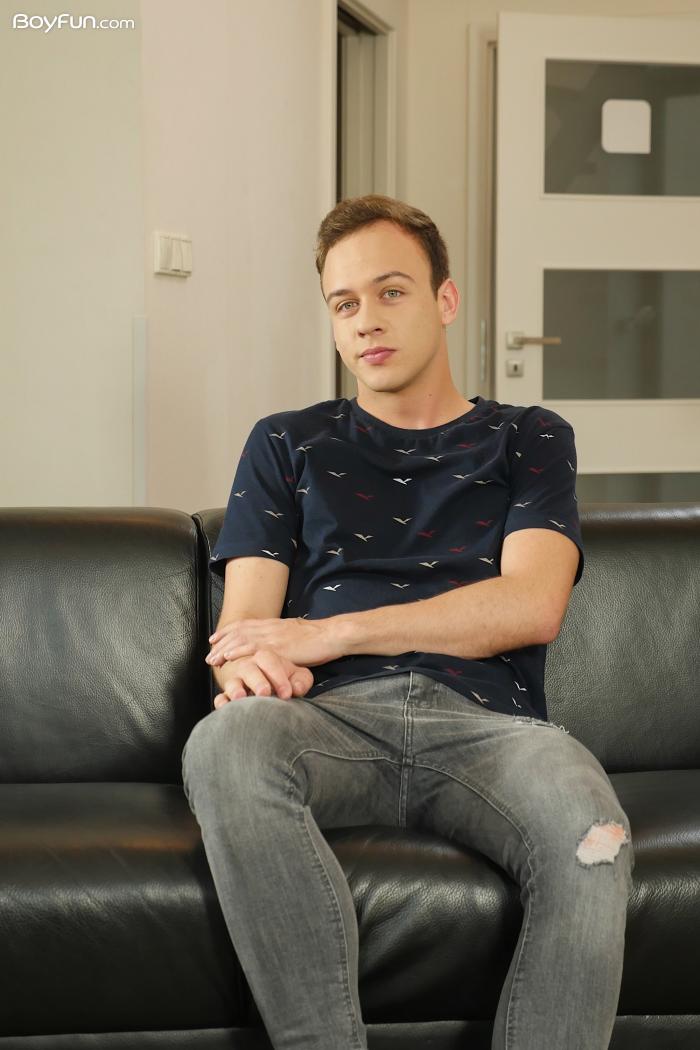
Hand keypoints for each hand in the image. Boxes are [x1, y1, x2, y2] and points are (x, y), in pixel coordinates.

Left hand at [206, 615, 346, 668]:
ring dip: (224, 648)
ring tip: (212, 659)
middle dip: (221, 642)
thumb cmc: (317, 638)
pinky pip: (253, 648)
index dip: (227, 631)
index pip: (244, 625)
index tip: (215, 638)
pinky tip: (228, 657)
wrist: (330, 635)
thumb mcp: (295, 634)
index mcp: (273, 624)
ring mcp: (272, 636)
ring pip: (241, 639)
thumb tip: (275, 647)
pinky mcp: (277, 647)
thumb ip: (282, 639)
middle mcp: (269, 628)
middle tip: (208, 653)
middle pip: (238, 632)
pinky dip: (238, 651)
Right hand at [213, 649, 313, 708]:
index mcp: (265, 658)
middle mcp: (248, 667)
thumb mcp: (296, 676)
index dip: (278, 677)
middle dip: (257, 681)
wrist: (265, 681)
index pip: (269, 661)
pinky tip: (226, 706)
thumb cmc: (282, 678)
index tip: (287, 693)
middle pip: (249, 669)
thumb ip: (301, 681)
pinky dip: (222, 702)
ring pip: (232, 683)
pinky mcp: (227, 696)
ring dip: (235, 690)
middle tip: (264, 692)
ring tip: (241, 697)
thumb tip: (296, 689)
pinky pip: (220, 698)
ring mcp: (235, 681)